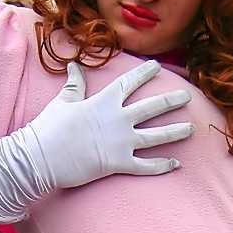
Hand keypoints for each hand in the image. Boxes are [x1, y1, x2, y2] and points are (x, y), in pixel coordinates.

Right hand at [0, 60, 192, 223]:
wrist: (41, 157)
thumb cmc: (50, 128)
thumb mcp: (63, 101)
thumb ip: (74, 85)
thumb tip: (74, 67)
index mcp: (104, 102)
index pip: (129, 83)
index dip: (145, 73)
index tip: (158, 67)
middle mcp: (118, 120)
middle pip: (152, 107)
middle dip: (171, 100)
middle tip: (187, 96)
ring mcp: (121, 143)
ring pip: (155, 136)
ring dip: (175, 132)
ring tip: (191, 129)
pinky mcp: (118, 164)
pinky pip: (145, 166)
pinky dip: (161, 166)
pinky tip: (176, 164)